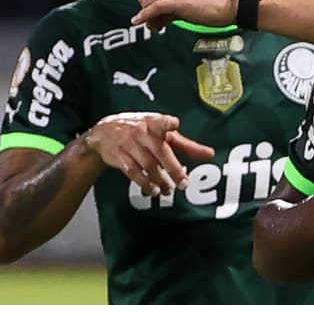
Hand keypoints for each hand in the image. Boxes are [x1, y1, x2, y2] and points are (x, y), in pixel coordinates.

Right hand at [81, 112, 215, 195]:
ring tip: (170, 190)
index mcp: (154, 123)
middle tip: (184, 183)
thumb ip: (185, 144)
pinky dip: (143, 182)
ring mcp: (129, 144)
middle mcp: (142, 132)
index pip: (161, 121)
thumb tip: (209, 153)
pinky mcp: (119, 157)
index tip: (174, 123)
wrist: (103, 132)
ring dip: (160, 180)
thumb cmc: (140, 130)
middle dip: (173, 168)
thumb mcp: (161, 131)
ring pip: (147, 165)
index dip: (167, 123)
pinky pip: (133, 172)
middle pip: (160, 151)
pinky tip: (153, 190)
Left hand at [100, 0, 235, 30]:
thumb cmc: (209, 2)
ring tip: (162, 25)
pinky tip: (143, 22)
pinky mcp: (179, 0)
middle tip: (158, 23)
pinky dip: (146, 17)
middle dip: (146, 10)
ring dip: (149, 17)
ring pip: (147, 3)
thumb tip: (150, 21)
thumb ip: (165, 6)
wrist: (230, 3)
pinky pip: (154, 8)